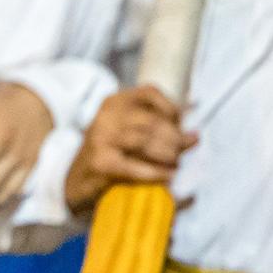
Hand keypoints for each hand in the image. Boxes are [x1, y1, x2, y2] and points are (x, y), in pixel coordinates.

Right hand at [64, 84, 197, 215]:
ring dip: (168, 154)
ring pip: (145, 141)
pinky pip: (136, 166)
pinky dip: (157, 172)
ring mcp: (101, 139)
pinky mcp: (101, 163)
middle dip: (174, 138)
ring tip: (175, 163)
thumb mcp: (129, 133)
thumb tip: (194, 134)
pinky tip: (169, 176)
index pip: (149, 92)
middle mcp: (106, 117)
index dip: (171, 107)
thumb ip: (158, 129)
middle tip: (181, 151)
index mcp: (114, 103)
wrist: (78, 180)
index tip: (181, 123)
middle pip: (150, 121)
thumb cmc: (111, 154)